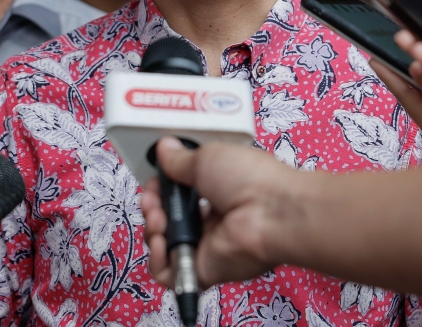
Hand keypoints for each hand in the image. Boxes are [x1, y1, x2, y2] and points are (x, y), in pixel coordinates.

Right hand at [141, 138, 300, 288]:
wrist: (268, 213)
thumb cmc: (247, 179)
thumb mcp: (207, 158)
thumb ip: (180, 159)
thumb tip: (164, 148)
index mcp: (218, 190)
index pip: (180, 194)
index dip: (162, 187)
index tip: (155, 180)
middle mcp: (212, 219)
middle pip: (169, 218)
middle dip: (152, 207)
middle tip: (152, 201)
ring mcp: (207, 246)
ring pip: (165, 244)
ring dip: (152, 229)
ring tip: (158, 219)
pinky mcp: (203, 270)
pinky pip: (169, 273)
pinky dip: (157, 259)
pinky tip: (161, 242)